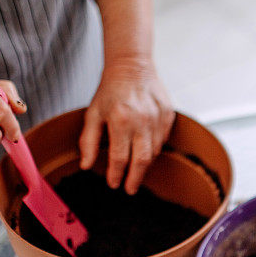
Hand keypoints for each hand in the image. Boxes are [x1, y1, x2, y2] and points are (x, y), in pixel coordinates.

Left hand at [79, 59, 173, 193]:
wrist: (132, 67)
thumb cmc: (110, 90)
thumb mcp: (92, 114)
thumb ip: (89, 141)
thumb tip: (86, 165)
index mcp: (120, 120)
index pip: (120, 157)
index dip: (116, 174)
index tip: (114, 184)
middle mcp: (142, 121)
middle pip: (142, 160)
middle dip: (135, 178)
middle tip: (130, 189)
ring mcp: (158, 118)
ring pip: (154, 151)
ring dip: (144, 164)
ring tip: (136, 170)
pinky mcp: (169, 116)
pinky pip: (163, 140)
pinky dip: (154, 148)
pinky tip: (145, 149)